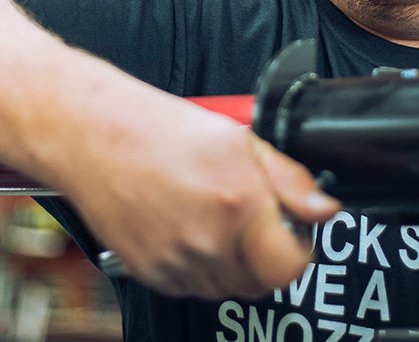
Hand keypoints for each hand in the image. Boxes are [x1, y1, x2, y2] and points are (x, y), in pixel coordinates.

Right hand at [59, 85, 340, 299]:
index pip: (291, 265)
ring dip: (233, 265)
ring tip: (217, 220)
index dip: (298, 248)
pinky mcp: (150, 273)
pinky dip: (198, 268)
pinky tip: (188, 229)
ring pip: (226, 288)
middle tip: (254, 221)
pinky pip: (190, 287)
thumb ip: (290, 179)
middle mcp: (209, 242)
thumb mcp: (239, 139)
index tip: (292, 230)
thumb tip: (324, 208)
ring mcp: (176, 262)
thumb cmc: (160, 130)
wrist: (94, 137)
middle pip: (261, 282)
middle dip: (267, 256)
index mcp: (239, 205)